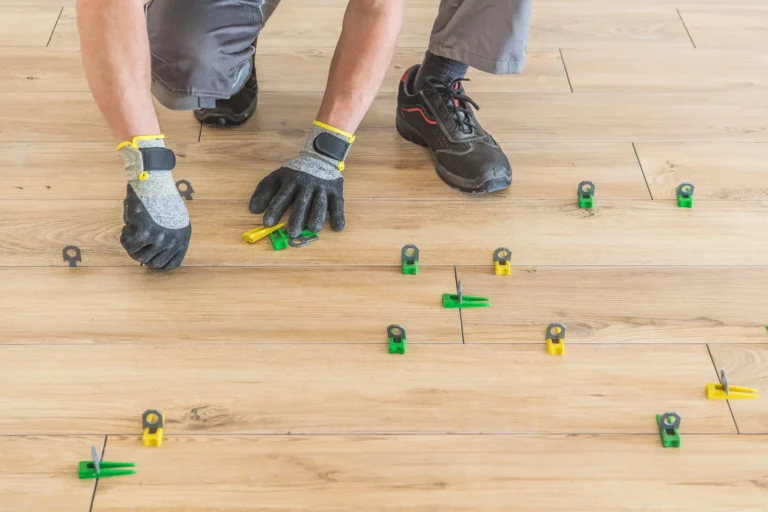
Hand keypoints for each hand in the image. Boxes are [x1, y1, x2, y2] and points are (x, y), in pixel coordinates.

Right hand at [118, 137, 190, 269]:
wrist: (152, 179)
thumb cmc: (158, 197)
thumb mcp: (172, 219)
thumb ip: (167, 236)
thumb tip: (153, 255)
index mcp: (183, 237)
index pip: (172, 264)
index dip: (158, 264)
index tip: (147, 259)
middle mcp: (173, 240)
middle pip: (153, 263)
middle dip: (141, 255)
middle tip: (134, 243)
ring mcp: (159, 237)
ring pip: (139, 256)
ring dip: (132, 246)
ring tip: (131, 230)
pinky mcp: (144, 231)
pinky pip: (129, 246)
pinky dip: (124, 238)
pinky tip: (127, 227)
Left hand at [249, 166, 343, 237]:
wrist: (320, 157)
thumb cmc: (296, 173)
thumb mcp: (278, 177)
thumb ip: (265, 192)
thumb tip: (252, 210)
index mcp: (292, 181)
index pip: (282, 197)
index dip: (274, 210)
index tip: (268, 223)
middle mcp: (307, 185)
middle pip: (302, 202)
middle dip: (297, 217)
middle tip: (292, 232)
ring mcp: (323, 188)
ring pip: (320, 203)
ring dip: (317, 216)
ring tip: (313, 229)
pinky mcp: (336, 192)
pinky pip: (338, 205)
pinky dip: (339, 216)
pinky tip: (337, 228)